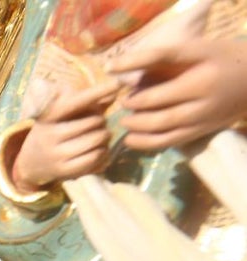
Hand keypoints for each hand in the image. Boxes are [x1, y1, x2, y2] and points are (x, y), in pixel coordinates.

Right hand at [11, 80, 118, 192]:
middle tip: (100, 123)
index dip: (98, 91)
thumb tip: (114, 92)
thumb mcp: (61, 114)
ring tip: (101, 136)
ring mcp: (56, 154)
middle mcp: (51, 134)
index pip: (77, 101)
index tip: (117, 82)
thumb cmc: (53, 130)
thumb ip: (86, 102)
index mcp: (48, 116)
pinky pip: (95, 158)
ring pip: (97, 140)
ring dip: (105, 137)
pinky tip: (100, 150)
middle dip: (102, 121)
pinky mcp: (64, 171)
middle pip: (94, 121)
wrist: (30, 162)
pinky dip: (103, 153)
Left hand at [111, 39, 246, 150]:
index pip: (162, 59)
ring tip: (124, 122)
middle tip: (122, 102)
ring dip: (137, 125)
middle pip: (160, 100)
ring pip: (163, 125)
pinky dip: (146, 142)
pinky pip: (169, 141)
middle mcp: (202, 94)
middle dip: (135, 103)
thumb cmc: (218, 60)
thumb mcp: (196, 50)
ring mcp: (202, 116)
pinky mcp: (200, 132)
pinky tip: (131, 139)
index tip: (110, 69)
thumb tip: (121, 70)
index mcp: (201, 66)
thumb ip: (162, 59)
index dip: (133, 63)